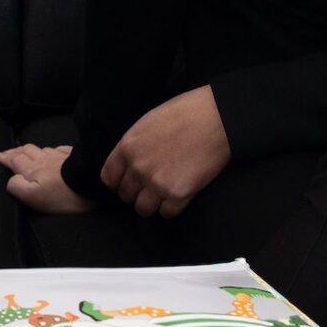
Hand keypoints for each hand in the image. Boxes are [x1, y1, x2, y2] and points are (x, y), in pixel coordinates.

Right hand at [0, 144, 93, 214]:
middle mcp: (44, 160)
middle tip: (9, 152)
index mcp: (32, 170)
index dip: (6, 158)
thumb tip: (12, 179)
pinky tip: (54, 151)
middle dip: (16, 151)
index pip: (15, 160)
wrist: (91, 183)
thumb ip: (17, 187)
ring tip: (27, 151)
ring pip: (42, 149)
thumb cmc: (62, 195)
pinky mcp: (75, 158)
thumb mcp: (33, 197)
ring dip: (32, 149)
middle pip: (26, 151)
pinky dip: (53, 150)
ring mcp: (60, 157)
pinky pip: (61, 150)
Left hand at [99, 86, 231, 217]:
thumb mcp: (148, 122)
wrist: (217, 118)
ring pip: (143, 209)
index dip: (117, 183)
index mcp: (128, 147)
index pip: (109, 177)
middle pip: (126, 195)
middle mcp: (138, 168)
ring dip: (152, 205)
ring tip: (162, 196)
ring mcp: (157, 183)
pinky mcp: (179, 194)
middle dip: (136, 193)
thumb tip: (130, 161)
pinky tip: (179, 196)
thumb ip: (135, 145)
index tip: (126, 184)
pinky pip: (167, 213)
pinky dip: (172, 208)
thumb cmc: (186, 113)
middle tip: (149, 188)